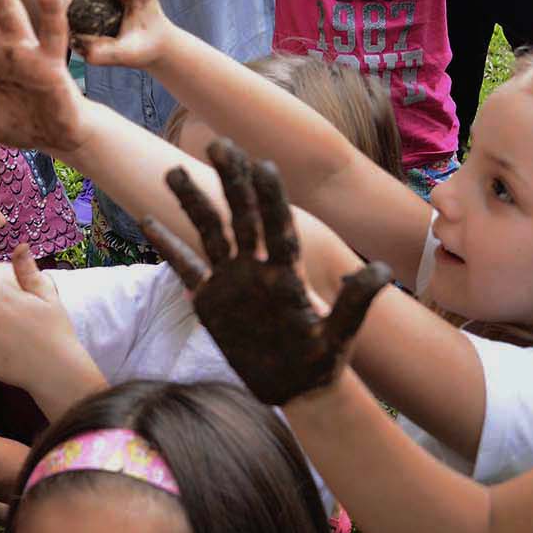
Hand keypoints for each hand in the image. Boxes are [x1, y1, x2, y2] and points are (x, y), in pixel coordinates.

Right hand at [143, 139, 390, 405]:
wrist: (297, 389)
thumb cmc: (321, 362)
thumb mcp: (339, 336)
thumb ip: (355, 303)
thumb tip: (384, 272)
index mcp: (287, 271)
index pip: (278, 225)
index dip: (271, 196)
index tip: (262, 163)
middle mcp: (257, 266)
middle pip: (242, 215)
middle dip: (231, 180)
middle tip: (219, 143)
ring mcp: (231, 280)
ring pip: (209, 232)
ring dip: (193, 202)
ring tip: (174, 171)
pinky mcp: (210, 301)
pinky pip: (185, 268)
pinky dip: (168, 245)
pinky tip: (148, 220)